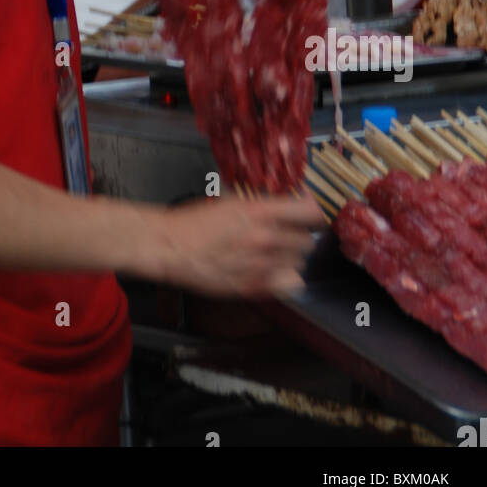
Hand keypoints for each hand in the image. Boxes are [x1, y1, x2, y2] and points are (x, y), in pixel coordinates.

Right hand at [156, 194, 322, 298]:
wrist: (171, 246)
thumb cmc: (194, 220)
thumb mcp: (230, 200)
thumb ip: (260, 202)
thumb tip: (284, 199)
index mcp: (259, 212)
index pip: (310, 211)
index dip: (316, 211)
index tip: (313, 211)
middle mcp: (266, 239)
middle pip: (306, 240)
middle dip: (298, 235)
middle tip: (285, 232)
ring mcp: (261, 266)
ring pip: (299, 262)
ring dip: (291, 256)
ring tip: (274, 252)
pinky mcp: (254, 286)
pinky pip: (290, 284)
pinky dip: (286, 277)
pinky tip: (273, 270)